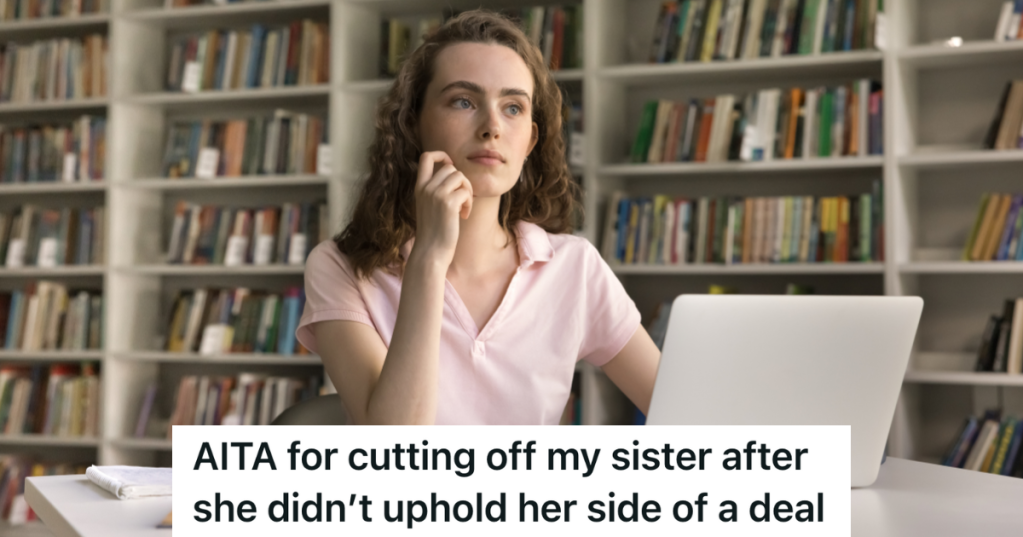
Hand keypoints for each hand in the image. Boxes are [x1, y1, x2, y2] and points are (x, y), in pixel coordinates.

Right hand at [411, 151, 472, 266]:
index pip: (426, 157)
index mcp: (419, 187)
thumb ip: (436, 190)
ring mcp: (436, 194)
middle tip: (462, 198)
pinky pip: (466, 192)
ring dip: (467, 191)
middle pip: (450, 168)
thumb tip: (455, 173)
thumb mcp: (429, 206)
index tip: (450, 167)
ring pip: (460, 176)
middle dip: (461, 181)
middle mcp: (425, 188)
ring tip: (463, 207)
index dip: (441, 155)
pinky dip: (469, 203)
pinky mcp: (448, 203)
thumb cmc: (434, 232)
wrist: (430, 252)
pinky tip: (464, 216)